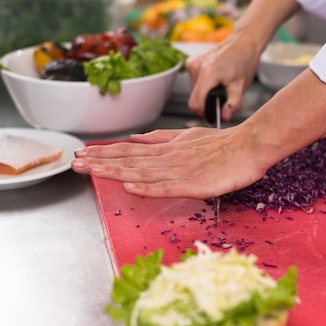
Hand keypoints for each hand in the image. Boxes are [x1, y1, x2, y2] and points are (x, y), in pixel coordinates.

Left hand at [71, 126, 268, 198]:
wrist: (250, 146)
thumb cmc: (223, 145)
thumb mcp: (187, 137)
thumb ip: (160, 138)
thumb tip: (134, 139)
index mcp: (167, 149)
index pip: (130, 152)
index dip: (105, 153)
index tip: (82, 154)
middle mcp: (168, 158)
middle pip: (129, 161)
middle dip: (100, 162)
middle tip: (75, 163)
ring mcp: (180, 170)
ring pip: (142, 172)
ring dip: (115, 172)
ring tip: (91, 171)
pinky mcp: (195, 183)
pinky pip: (168, 187)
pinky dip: (148, 188)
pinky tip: (130, 188)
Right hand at [186, 35, 260, 121]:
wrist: (242, 42)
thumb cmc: (244, 62)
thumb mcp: (242, 86)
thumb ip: (233, 104)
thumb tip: (224, 117)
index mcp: (208, 73)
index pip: (195, 104)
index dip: (205, 112)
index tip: (216, 111)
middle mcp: (196, 67)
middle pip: (194, 99)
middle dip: (206, 103)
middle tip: (222, 97)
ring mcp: (192, 63)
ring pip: (193, 92)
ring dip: (205, 94)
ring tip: (220, 85)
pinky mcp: (191, 62)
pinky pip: (194, 83)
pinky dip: (203, 86)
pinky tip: (215, 79)